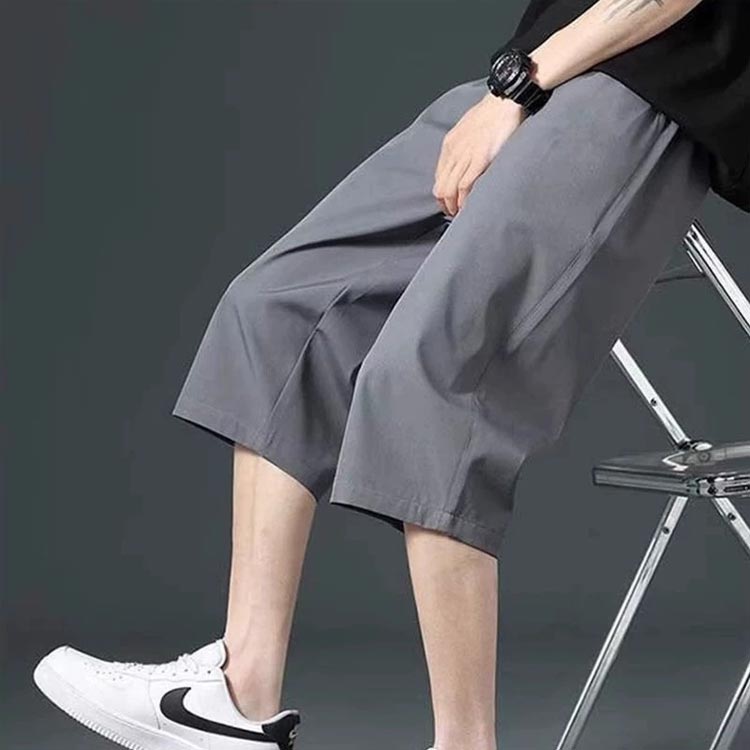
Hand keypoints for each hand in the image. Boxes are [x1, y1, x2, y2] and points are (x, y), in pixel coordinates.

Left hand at [433, 92, 526, 216]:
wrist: (506, 100)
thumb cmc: (493, 114)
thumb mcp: (470, 130)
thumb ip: (464, 146)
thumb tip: (466, 163)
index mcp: (450, 144)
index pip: (439, 177)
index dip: (443, 195)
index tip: (450, 204)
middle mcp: (453, 152)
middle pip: (440, 187)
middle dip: (446, 205)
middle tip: (455, 214)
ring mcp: (465, 156)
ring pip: (449, 190)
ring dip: (454, 207)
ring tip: (461, 214)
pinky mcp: (479, 159)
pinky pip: (464, 186)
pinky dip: (465, 201)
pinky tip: (468, 208)